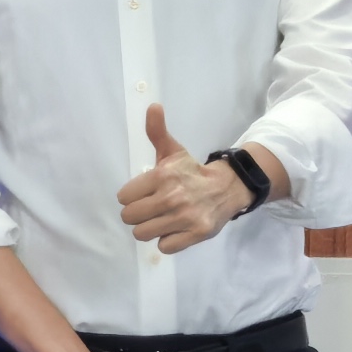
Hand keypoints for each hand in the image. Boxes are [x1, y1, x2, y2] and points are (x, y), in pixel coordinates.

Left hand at [118, 106, 255, 256]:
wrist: (228, 188)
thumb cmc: (192, 172)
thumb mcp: (173, 151)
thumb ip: (157, 131)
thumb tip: (152, 106)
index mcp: (162, 176)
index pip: (124, 197)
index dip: (131, 196)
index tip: (144, 193)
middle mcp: (172, 197)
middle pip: (130, 218)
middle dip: (138, 214)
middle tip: (152, 208)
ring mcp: (184, 217)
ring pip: (143, 233)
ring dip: (150, 228)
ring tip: (162, 218)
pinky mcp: (196, 234)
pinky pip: (164, 246)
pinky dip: (167, 240)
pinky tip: (175, 228)